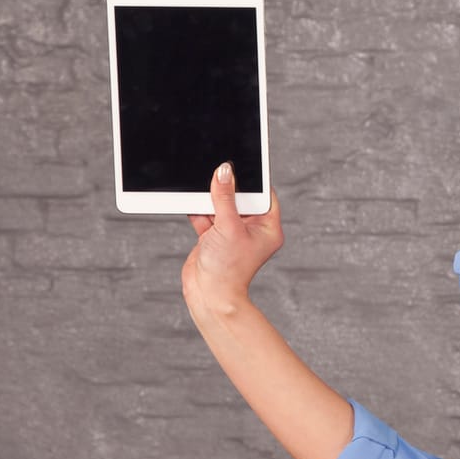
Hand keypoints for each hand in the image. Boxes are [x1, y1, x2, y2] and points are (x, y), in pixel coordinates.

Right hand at [181, 165, 282, 316]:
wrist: (208, 295)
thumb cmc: (227, 268)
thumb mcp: (228, 226)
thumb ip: (225, 198)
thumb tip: (224, 171)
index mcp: (268, 228)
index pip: (264, 196)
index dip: (254, 180)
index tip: (242, 162)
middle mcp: (252, 230)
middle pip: (240, 198)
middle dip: (226, 188)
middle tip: (215, 172)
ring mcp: (232, 233)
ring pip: (220, 206)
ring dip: (209, 199)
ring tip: (199, 188)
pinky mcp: (213, 237)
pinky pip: (206, 216)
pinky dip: (198, 210)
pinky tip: (191, 201)